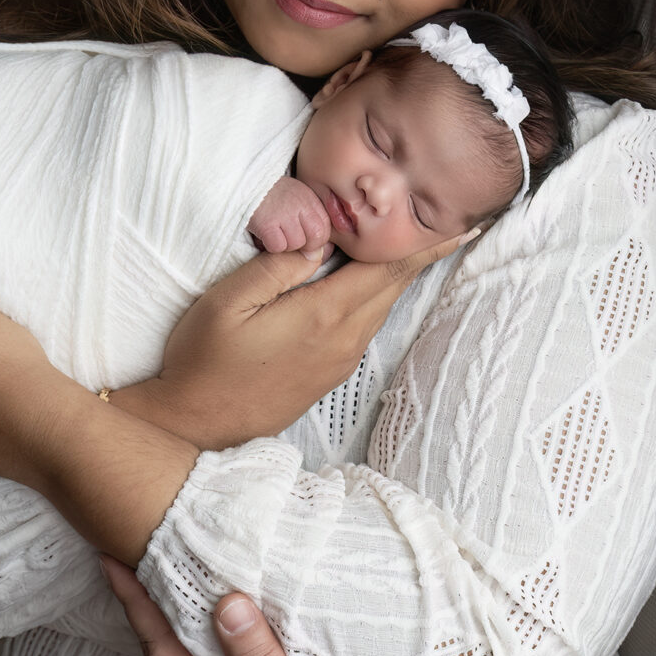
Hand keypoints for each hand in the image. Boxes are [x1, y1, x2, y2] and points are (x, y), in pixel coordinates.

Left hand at [102, 558, 365, 655]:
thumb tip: (225, 601)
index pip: (156, 645)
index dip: (135, 599)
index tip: (112, 557)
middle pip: (168, 651)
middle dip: (158, 602)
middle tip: (147, 551)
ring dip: (190, 621)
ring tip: (183, 573)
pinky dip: (217, 642)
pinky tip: (229, 621)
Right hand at [118, 236, 466, 450]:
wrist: (193, 428)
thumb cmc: (202, 361)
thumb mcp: (227, 302)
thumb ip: (277, 266)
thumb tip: (320, 240)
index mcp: (322, 316)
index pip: (387, 270)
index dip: (426, 247)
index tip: (462, 227)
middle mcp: (342, 342)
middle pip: (392, 288)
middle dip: (421, 257)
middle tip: (449, 227)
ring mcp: (338, 363)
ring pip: (380, 309)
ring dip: (398, 278)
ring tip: (415, 249)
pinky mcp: (327, 376)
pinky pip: (364, 328)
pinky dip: (377, 300)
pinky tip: (369, 286)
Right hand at [247, 176, 331, 257]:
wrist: (245, 183)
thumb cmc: (272, 195)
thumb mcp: (297, 200)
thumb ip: (311, 221)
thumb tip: (321, 253)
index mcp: (310, 199)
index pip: (325, 229)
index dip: (315, 241)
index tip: (302, 240)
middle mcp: (300, 204)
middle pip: (316, 238)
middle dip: (304, 246)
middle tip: (288, 239)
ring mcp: (284, 213)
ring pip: (296, 245)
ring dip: (284, 246)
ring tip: (274, 233)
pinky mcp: (266, 223)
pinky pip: (278, 247)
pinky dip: (270, 246)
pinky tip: (264, 236)